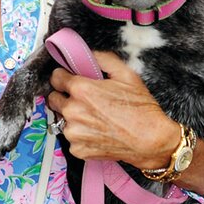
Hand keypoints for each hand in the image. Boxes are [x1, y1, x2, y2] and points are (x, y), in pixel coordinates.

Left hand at [47, 51, 178, 169]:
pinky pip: (71, 138)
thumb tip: (88, 54)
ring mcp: (73, 133)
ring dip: (73, 118)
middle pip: (54, 99)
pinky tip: (98, 133)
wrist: (150, 140)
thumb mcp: (126, 74)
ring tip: (95, 119)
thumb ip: (103, 58)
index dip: (64, 77)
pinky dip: (81, 136)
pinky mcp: (77, 150)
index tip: (71, 80)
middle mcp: (72, 111)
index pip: (55, 78)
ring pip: (62, 120)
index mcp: (81, 90)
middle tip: (85, 100)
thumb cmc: (141, 108)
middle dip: (65, 97)